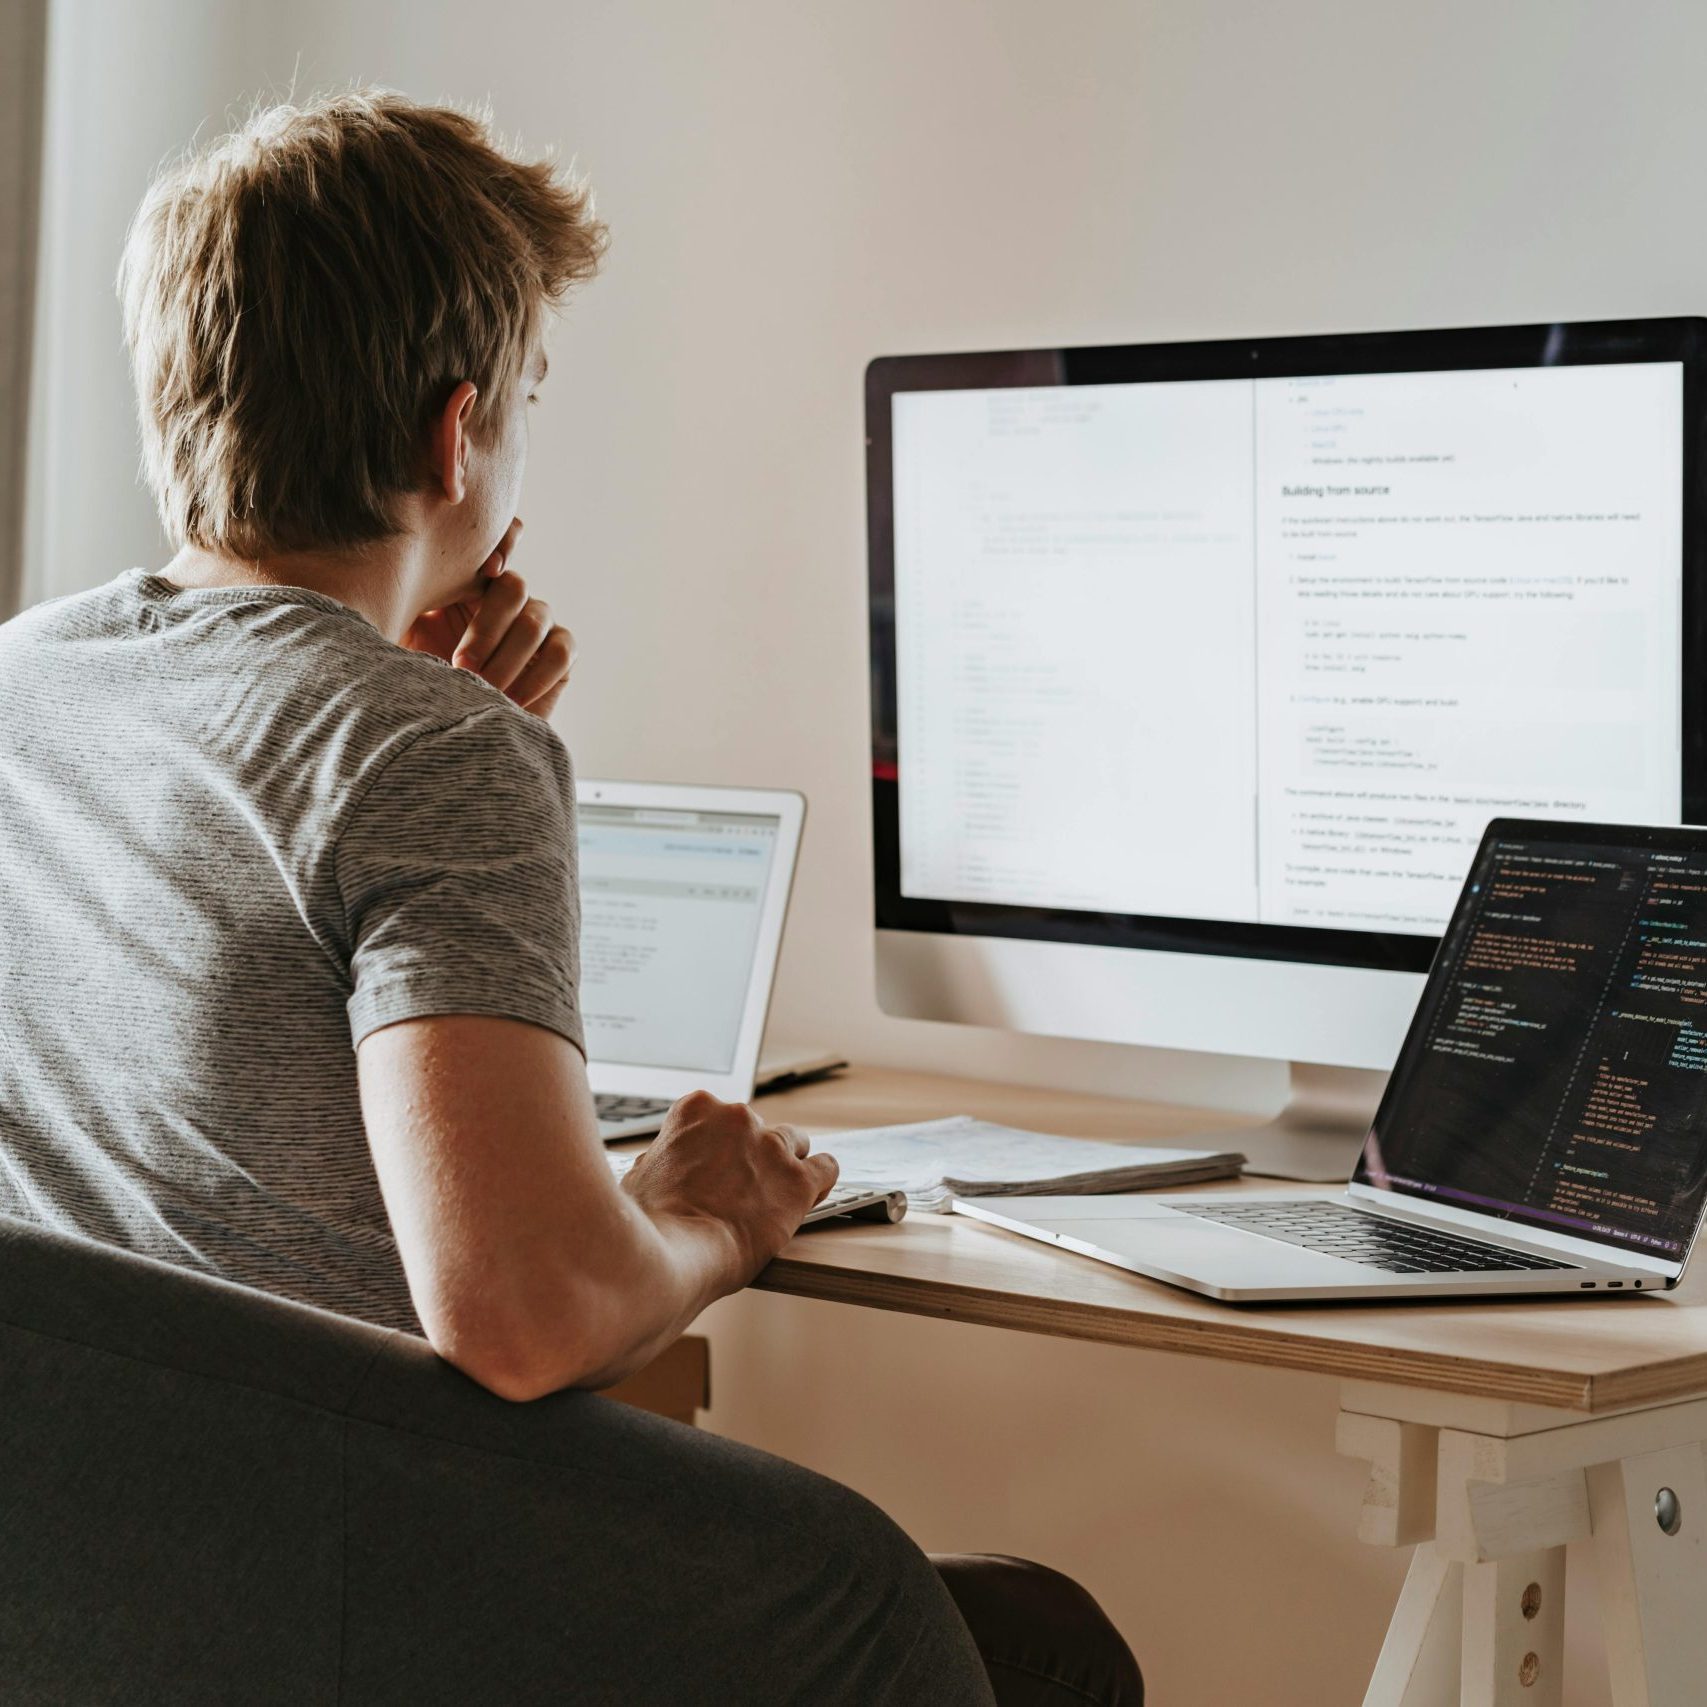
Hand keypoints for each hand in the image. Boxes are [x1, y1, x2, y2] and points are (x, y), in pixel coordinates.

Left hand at [403, 517, 575, 718]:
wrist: (449, 729)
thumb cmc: (418, 682)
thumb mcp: (402, 636)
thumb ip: (403, 602)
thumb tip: (395, 578)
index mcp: (469, 584)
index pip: (491, 548)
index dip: (499, 546)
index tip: (486, 571)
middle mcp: (509, 597)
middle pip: (513, 588)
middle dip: (487, 629)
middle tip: (460, 666)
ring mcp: (539, 622)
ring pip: (534, 623)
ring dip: (506, 659)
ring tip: (482, 689)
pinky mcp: (562, 652)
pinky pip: (560, 653)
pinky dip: (536, 677)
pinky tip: (511, 700)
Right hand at [620, 1090, 839, 1284]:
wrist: (668, 1257)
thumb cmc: (646, 1224)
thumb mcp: (638, 1176)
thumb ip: (663, 1160)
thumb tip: (663, 1165)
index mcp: (696, 1110)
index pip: (717, 1117)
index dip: (717, 1146)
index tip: (715, 1168)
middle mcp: (737, 1118)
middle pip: (757, 1128)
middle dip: (751, 1154)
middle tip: (740, 1188)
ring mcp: (771, 1147)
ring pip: (795, 1142)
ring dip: (786, 1164)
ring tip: (778, 1192)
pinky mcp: (798, 1181)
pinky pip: (827, 1168)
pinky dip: (822, 1180)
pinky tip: (813, 1194)